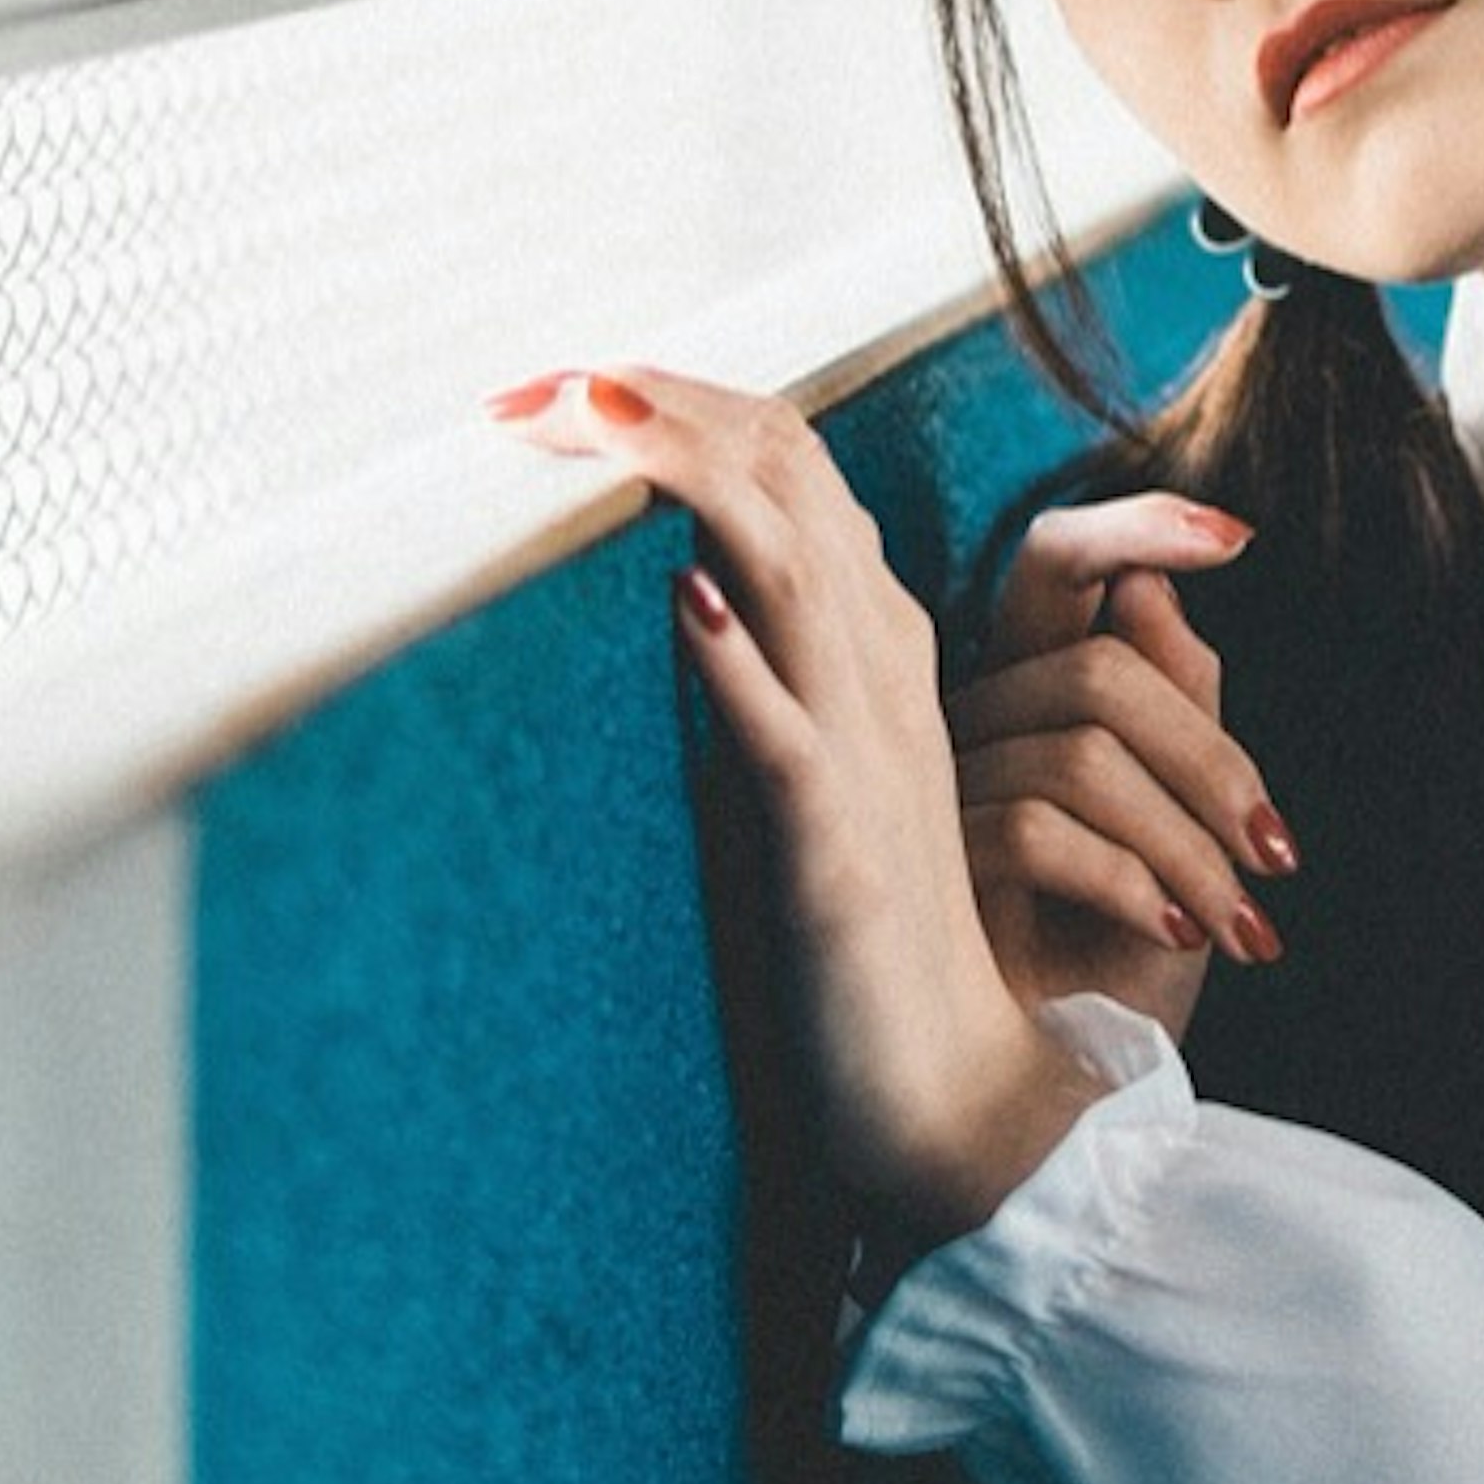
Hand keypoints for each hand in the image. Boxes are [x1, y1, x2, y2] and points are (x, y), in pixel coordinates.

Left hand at [491, 364, 1101, 1239]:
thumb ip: (777, 664)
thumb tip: (686, 579)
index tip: (559, 386)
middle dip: (659, 407)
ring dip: (691, 480)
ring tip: (595, 414)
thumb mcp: (818, 765)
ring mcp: (865, 759)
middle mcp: (882, 674)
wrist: (949, 1098)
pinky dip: (740, 665)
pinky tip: (683, 602)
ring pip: (797, 572)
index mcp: (877, 642)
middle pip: (790, 477)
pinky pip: (791, 741)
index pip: (789, 459)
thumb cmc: (863, 939)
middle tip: (534, 385)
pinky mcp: (836, 855)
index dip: (677, 401)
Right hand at [948, 495, 1294, 1043]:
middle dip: (1213, 762)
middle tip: (1276, 857)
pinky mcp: (916, 867)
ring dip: (1190, 846)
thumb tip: (1154, 591)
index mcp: (1030, 693)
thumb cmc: (1124, 964)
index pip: (1054, 564)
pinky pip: (1036, 830)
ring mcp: (931, 793)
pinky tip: (1176, 938)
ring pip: (1079, 751)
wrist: (1070, 1104)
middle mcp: (970, 725)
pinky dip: (1135, 883)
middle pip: (1097, 669)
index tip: (1237, 538)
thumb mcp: (1189, 829)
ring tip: (1239, 926)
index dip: (1134, 527)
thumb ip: (1178, 704)